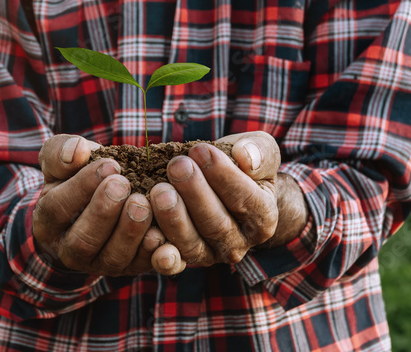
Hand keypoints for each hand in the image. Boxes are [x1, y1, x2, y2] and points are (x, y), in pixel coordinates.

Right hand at [32, 134, 165, 275]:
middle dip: (103, 213)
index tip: (108, 165)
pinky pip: (141, 265)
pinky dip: (152, 252)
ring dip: (129, 232)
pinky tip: (161, 233)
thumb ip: (61, 152)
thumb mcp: (62, 162)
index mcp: (48, 223)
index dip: (81, 187)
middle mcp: (71, 251)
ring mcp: (102, 263)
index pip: (57, 209)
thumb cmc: (78, 177)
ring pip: (112, 258)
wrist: (101, 199)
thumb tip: (77, 151)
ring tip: (143, 204)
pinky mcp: (131, 268)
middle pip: (82, 241)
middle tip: (122, 185)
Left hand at [148, 131, 307, 274]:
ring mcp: (211, 255)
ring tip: (159, 190)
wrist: (226, 188)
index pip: (246, 200)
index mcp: (263, 218)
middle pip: (216, 224)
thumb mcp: (260, 151)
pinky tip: (147, 233)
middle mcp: (239, 244)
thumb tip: (245, 156)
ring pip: (192, 244)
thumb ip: (260, 152)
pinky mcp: (185, 260)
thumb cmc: (242, 165)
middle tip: (176, 166)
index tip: (201, 150)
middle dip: (195, 193)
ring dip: (174, 219)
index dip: (223, 175)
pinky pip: (172, 260)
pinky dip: (159, 251)